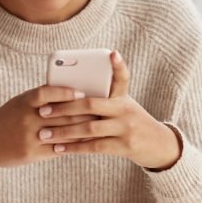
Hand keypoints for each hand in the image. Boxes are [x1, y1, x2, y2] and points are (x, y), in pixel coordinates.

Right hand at [0, 85, 95, 173]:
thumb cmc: (6, 119)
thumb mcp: (19, 103)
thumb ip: (41, 99)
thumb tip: (72, 93)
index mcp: (23, 102)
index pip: (45, 93)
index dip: (64, 93)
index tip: (82, 93)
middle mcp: (26, 118)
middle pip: (60, 114)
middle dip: (83, 112)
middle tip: (102, 110)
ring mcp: (29, 137)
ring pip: (62, 133)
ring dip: (83, 130)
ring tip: (99, 127)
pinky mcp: (31, 154)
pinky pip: (58, 149)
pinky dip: (73, 145)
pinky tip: (86, 143)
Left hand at [37, 51, 182, 170]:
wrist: (158, 145)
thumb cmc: (132, 122)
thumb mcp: (124, 106)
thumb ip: (103, 100)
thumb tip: (70, 93)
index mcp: (124, 97)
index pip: (122, 77)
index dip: (118, 65)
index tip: (112, 53)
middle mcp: (125, 110)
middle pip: (91, 105)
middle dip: (64, 108)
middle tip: (43, 111)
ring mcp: (125, 128)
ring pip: (89, 128)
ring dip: (63, 132)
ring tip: (44, 134)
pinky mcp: (124, 146)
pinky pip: (94, 146)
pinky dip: (74, 148)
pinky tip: (58, 149)